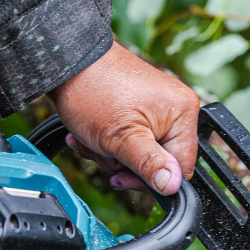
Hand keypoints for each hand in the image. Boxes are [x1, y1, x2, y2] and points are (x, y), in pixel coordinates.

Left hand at [49, 41, 199, 194]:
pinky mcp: (138, 108)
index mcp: (182, 114)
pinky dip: (105, 143)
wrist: (67, 62)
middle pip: (157, 163)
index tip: (122, 176)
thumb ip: (149, 164)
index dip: (150, 180)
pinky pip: (128, 140)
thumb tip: (172, 187)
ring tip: (91, 139)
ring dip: (109, 154)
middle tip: (103, 152)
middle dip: (123, 164)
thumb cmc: (94, 91)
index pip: (180, 168)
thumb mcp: (121, 138)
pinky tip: (87, 134)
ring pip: (138, 155)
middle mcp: (175, 109)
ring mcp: (156, 109)